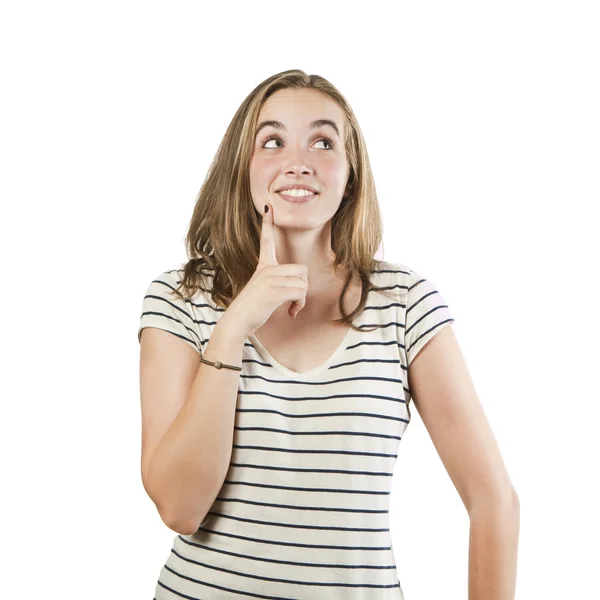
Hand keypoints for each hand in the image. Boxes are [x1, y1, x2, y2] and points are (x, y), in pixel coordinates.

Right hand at [227, 203, 308, 336]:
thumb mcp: (262, 290)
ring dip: (301, 299)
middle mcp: (267, 269)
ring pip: (303, 283)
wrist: (236, 321)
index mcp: (262, 266)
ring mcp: (271, 278)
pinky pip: (301, 292)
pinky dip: (299, 304)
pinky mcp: (275, 289)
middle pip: (302, 269)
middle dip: (302, 287)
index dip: (267, 224)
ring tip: (290, 307)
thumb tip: (298, 286)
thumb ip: (276, 283)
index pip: (266, 241)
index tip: (268, 207)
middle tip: (293, 300)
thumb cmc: (250, 310)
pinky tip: (290, 312)